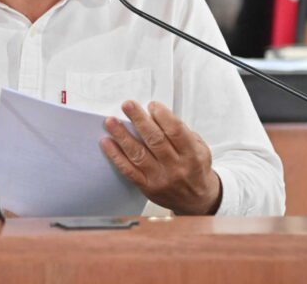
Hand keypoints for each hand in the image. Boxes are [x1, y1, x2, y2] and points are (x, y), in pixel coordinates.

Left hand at [100, 101, 221, 214]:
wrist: (196, 201)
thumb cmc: (195, 168)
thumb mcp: (200, 147)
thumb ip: (182, 131)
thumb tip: (157, 114)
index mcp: (192, 154)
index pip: (176, 132)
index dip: (163, 116)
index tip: (151, 105)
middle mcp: (176, 167)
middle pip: (155, 140)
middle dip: (139, 120)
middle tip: (128, 105)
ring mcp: (160, 178)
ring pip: (138, 154)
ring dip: (122, 136)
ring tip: (111, 122)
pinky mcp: (147, 187)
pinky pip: (128, 170)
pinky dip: (115, 155)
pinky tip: (107, 142)